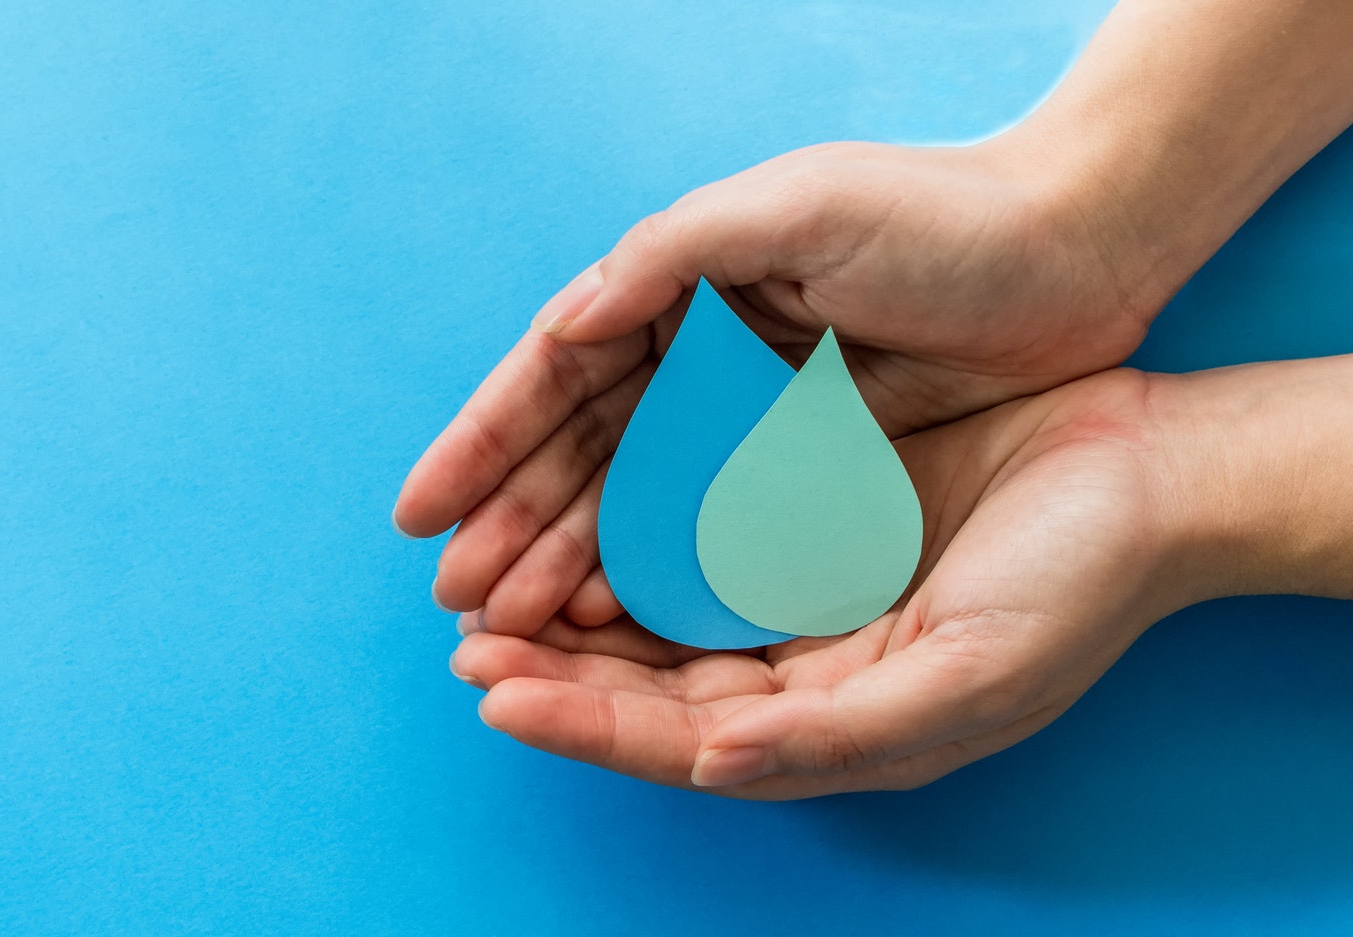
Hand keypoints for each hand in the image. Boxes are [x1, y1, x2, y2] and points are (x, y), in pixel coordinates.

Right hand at [395, 140, 1161, 630]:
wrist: (1080, 247)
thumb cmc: (941, 214)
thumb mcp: (796, 206)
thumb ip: (670, 256)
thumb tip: (562, 325)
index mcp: (681, 283)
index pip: (555, 373)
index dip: (481, 443)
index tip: (418, 514)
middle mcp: (699, 350)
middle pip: (578, 452)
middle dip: (508, 526)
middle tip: (454, 603)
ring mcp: (749, 412)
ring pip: (631, 501)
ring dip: (564, 560)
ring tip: (507, 627)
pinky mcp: (806, 462)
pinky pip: (705, 528)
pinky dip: (649, 573)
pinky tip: (606, 619)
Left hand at [446, 368, 1208, 796]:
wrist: (1152, 477)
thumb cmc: (1074, 588)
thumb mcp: (963, 680)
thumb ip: (831, 736)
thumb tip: (712, 764)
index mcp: (828, 723)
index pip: (674, 737)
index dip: (581, 720)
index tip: (491, 691)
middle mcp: (799, 668)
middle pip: (644, 683)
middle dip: (549, 667)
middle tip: (459, 638)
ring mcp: (798, 593)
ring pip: (656, 612)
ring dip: (571, 604)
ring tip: (486, 589)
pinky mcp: (801, 515)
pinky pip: (693, 533)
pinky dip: (630, 532)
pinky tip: (575, 518)